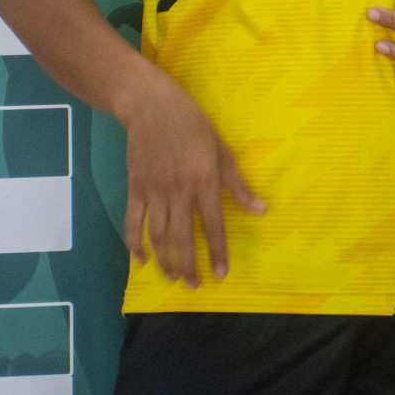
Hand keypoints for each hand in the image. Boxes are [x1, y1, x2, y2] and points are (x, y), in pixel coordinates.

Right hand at [115, 71, 264, 284]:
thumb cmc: (193, 126)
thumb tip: (261, 210)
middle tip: (194, 286)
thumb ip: (238, 185)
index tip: (221, 274)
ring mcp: (153, 191)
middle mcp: (178, 191)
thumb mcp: (222, 151)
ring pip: (158, 235)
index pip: (213, 225)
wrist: (151, 108)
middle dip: (188, 265)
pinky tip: (141, 261)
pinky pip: (133, 222)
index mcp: (204, 181)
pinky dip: (135, 244)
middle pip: (183, 237)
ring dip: (165, 261)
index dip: (218, 252)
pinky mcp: (134, 188)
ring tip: (172, 279)